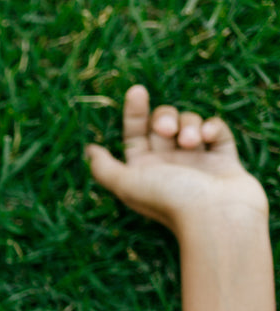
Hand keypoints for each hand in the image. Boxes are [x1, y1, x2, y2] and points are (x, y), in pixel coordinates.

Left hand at [85, 84, 268, 235]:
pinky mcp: (224, 159)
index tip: (137, 91)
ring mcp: (197, 161)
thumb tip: (89, 150)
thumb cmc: (169, 199)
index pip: (135, 134)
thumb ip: (104, 168)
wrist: (216, 217)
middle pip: (162, 122)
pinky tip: (208, 138)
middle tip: (167, 130)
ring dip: (188, 125)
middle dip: (164, 118)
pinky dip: (212, 128)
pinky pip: (216, 130)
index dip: (134, 112)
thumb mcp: (126, 183)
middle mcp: (168, 165)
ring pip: (189, 123)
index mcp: (143, 170)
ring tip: (191, 143)